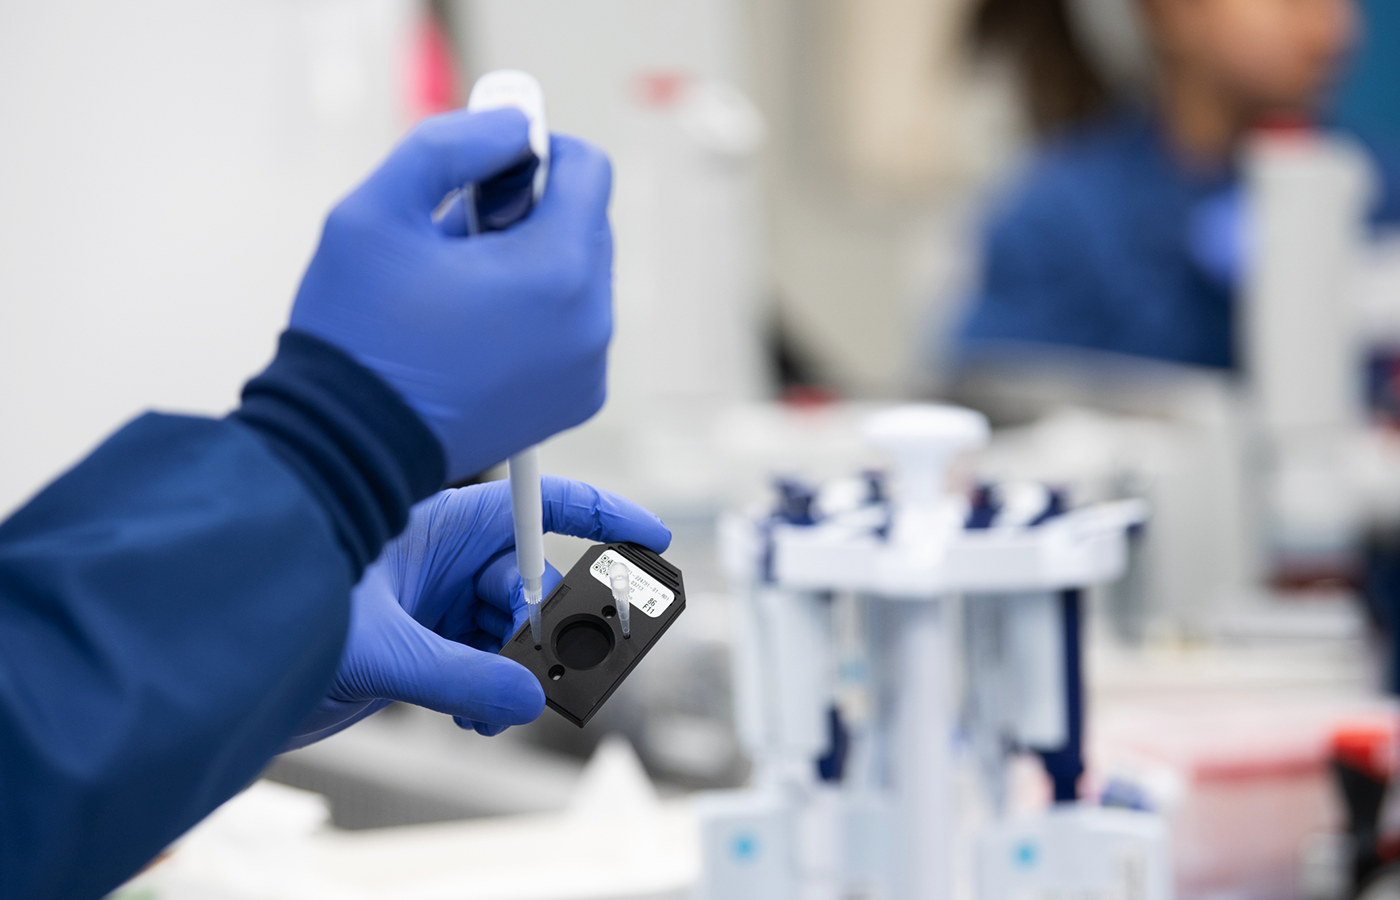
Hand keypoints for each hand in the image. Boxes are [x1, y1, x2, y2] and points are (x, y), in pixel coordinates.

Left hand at [288, 477, 670, 745]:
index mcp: (442, 524)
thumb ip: (460, 674)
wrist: (222, 658)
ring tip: (481, 708)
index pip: (540, 507)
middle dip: (542, 633)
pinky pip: (484, 667)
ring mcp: (435, 603)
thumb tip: (527, 701)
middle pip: (533, 586)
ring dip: (510, 675)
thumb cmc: (279, 606)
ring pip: (510, 635)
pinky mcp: (423, 645)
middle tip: (539, 669)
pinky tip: (471, 715)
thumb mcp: (380, 646)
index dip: (602, 518)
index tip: (653, 538)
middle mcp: (445, 559)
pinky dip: (488, 695)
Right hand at [289, 108, 614, 482]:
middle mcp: (592, 322)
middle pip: (584, 220)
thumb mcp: (378, 208)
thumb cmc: (357, 333)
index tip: (483, 167)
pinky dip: (534, 311)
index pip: (588, 168)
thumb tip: (515, 125)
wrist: (351, 447)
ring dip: (527, 261)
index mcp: (559, 271)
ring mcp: (589, 367)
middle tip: (453, 239)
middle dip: (526, 211)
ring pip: (577, 272)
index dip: (534, 150)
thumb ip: (453, 143)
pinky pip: (571, 324)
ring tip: (455, 290)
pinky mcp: (577, 398)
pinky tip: (470, 329)